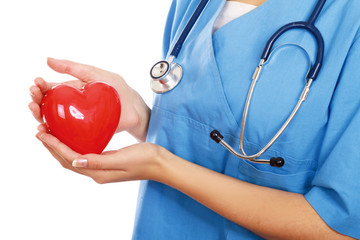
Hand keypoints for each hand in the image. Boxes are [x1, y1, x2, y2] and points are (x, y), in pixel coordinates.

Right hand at [29, 58, 150, 141]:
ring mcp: (75, 121)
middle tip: (32, 98)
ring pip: (52, 120)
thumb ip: (73, 67)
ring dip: (39, 115)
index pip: (50, 90)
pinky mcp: (81, 133)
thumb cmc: (117, 90)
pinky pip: (63, 134)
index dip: (40, 87)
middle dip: (36, 100)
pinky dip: (51, 133)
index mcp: (72, 91)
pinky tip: (44, 130)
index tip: (36, 83)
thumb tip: (47, 60)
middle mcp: (71, 107)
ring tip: (35, 109)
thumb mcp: (94, 74)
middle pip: (47, 105)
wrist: (135, 110)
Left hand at [35, 130, 166, 182]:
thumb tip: (75, 160)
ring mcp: (101, 169)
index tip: (42, 132)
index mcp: (98, 172)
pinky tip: (72, 137)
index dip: (54, 145)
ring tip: (50, 133)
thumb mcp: (122, 158)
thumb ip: (98, 161)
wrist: (160, 164)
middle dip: (52, 146)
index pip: (69, 158)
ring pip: (73, 158)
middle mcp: (96, 172)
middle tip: (40, 130)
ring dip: (59, 147)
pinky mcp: (106, 163)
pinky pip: (83, 155)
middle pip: (67, 160)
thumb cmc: (145, 159)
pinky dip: (72, 146)